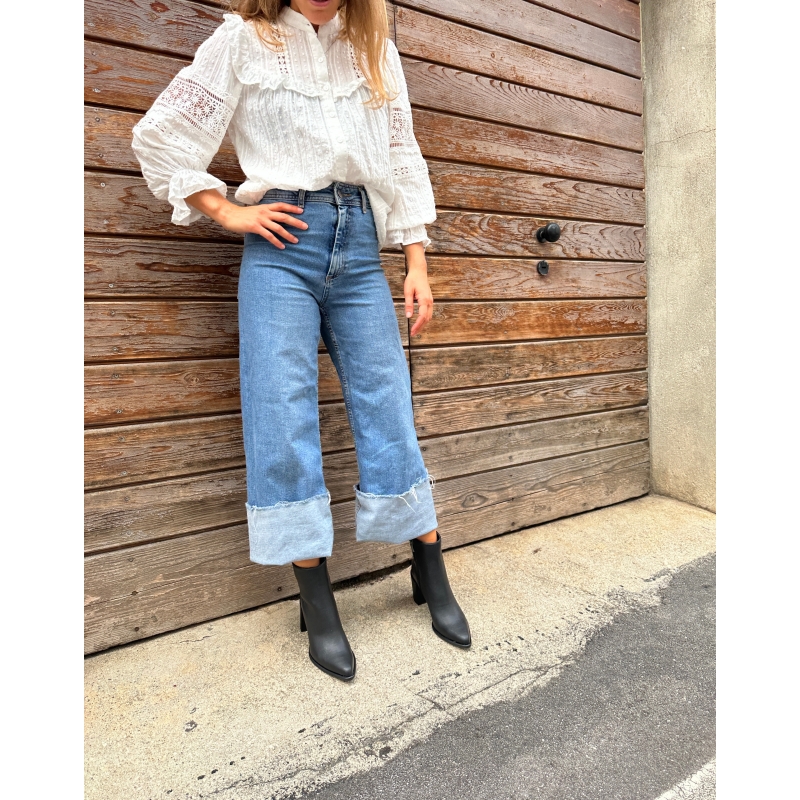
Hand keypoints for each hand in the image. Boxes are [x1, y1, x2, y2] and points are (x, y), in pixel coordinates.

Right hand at [185, 189, 307, 248]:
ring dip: (288, 235)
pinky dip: (276, 241)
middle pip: (284, 216)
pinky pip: (268, 235)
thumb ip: (265, 214)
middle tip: (306, 227)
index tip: (302, 211)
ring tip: (296, 241)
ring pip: (278, 227)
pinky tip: (282, 246)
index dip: (292, 207)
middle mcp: (265, 212)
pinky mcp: (255, 227)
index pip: (282, 205)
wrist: (228, 215)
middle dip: (296, 222)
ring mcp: (260, 219)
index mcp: (265, 207)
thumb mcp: (256, 211)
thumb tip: (274, 220)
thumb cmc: (242, 215)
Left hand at [404, 261, 433, 337]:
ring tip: (415, 330)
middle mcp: (429, 302)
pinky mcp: (429, 301)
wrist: (419, 272)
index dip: (417, 325)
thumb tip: (409, 316)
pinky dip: (424, 319)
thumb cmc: (412, 280)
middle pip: (427, 319)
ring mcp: (430, 301)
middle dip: (420, 327)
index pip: (422, 316)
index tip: (412, 331)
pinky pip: (428, 313)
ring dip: (423, 324)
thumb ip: (408, 304)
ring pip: (429, 317)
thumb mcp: (408, 292)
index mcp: (424, 300)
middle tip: (412, 334)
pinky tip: (419, 322)